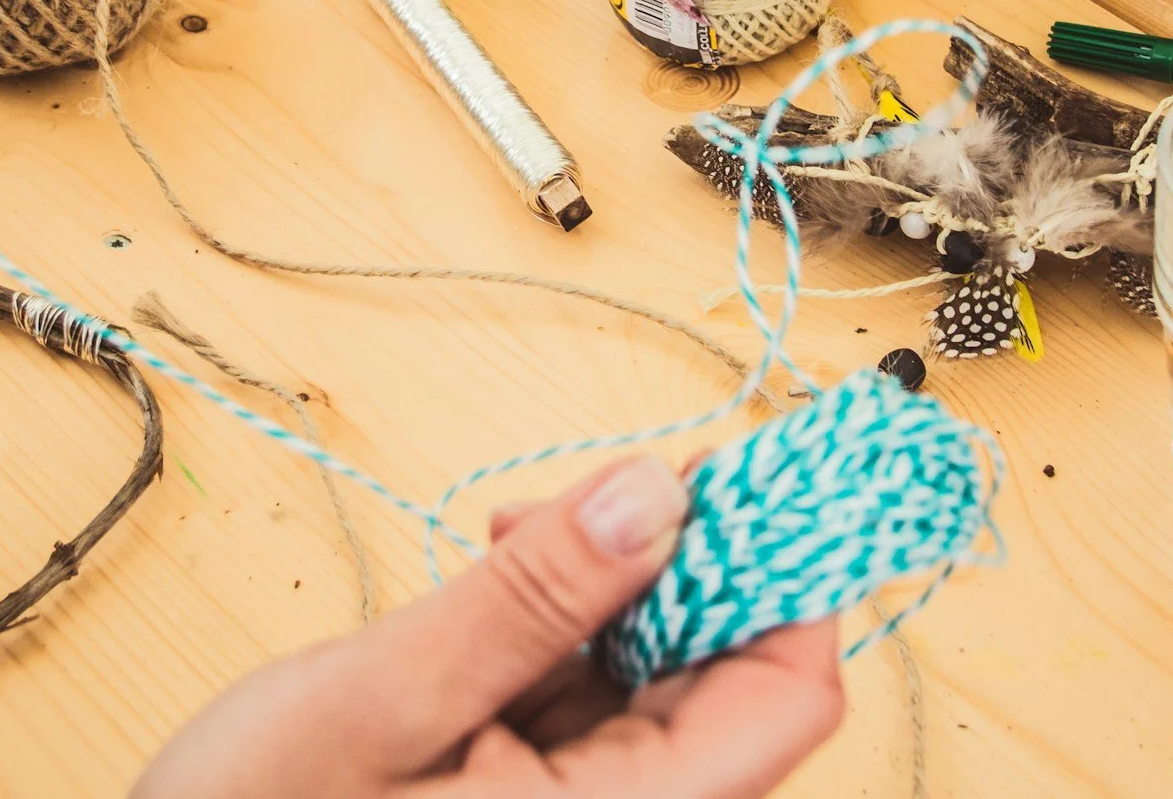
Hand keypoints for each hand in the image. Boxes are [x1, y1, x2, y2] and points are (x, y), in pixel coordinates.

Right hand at [132, 454, 844, 798]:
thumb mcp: (384, 700)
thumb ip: (532, 599)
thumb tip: (658, 494)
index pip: (788, 698)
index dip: (784, 574)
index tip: (740, 470)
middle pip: (735, 681)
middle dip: (684, 564)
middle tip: (598, 487)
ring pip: (667, 679)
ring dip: (617, 590)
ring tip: (515, 538)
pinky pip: (603, 701)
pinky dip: (570, 629)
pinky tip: (502, 585)